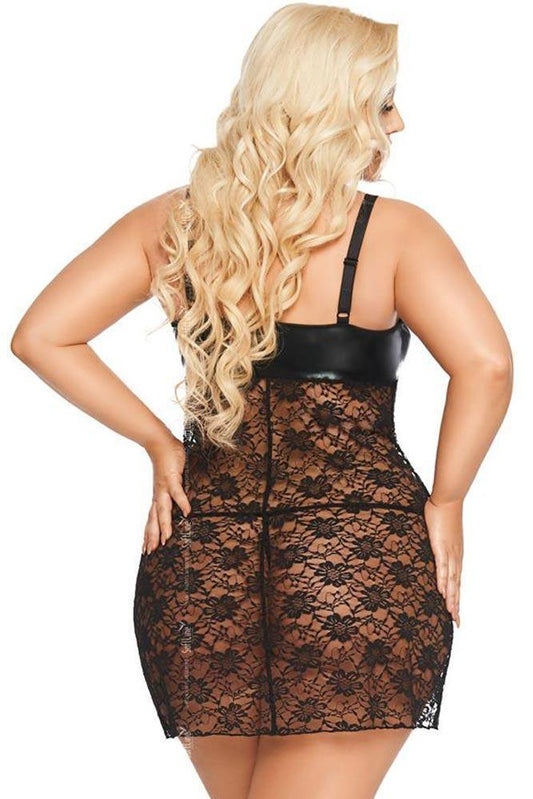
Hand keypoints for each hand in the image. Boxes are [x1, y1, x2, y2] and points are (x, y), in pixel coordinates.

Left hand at [142, 434, 190, 554]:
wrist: (160, 443)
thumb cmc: (167, 462)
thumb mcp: (170, 482)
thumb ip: (175, 494)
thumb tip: (182, 506)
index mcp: (158, 497)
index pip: (151, 519)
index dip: (148, 534)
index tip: (146, 550)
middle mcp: (159, 495)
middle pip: (154, 519)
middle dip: (153, 536)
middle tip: (151, 552)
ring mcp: (164, 487)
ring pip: (163, 509)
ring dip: (164, 524)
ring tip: (167, 538)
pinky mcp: (172, 478)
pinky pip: (178, 493)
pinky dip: (182, 502)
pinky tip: (187, 512)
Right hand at [424, 496, 462, 626]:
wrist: (447, 500)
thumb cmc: (442, 513)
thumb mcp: (440, 533)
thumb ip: (436, 544)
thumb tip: (431, 549)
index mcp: (454, 555)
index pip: (456, 581)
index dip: (455, 597)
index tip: (455, 612)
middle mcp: (455, 557)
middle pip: (456, 585)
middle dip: (455, 604)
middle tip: (456, 621)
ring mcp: (449, 552)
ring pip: (451, 580)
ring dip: (451, 597)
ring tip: (451, 613)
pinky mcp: (441, 547)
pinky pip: (442, 567)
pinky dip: (443, 580)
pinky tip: (442, 591)